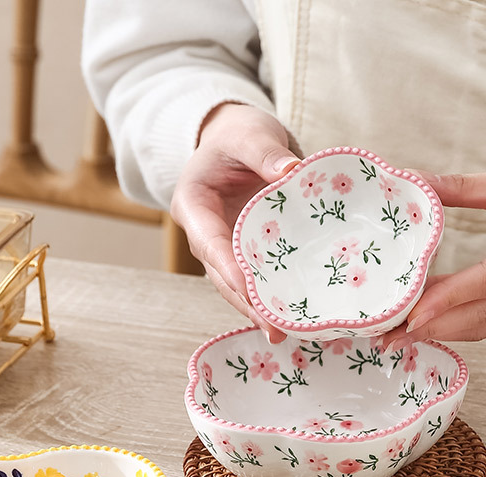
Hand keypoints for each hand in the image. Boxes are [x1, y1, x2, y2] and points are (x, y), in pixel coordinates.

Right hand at [170, 103, 299, 341]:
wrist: (238, 141)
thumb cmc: (238, 135)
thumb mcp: (248, 133)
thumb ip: (264, 151)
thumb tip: (292, 171)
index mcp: (194, 206)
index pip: (209, 243)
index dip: (227, 268)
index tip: (249, 290)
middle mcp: (205, 235)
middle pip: (222, 276)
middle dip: (246, 304)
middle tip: (273, 329)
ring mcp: (224, 248)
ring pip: (237, 286)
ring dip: (258, 310)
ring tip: (284, 334)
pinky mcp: (245, 254)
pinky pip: (256, 279)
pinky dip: (270, 298)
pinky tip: (292, 317)